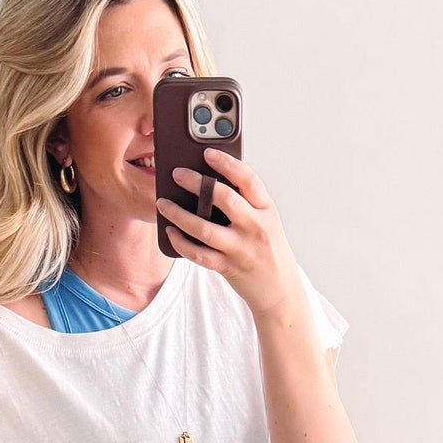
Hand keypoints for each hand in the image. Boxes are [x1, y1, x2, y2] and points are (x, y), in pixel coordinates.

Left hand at [156, 149, 303, 320]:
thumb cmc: (268, 250)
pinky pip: (199, 254)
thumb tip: (210, 181)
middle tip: (177, 173)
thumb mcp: (266, 221)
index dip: (227, 163)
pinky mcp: (229, 268)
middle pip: (224, 198)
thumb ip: (246, 203)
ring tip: (163, 204)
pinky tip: (170, 232)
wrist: (280, 290)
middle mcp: (255, 227)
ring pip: (205, 228)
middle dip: (196, 183)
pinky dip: (181, 242)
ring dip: (179, 214)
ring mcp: (241, 249)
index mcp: (266, 209)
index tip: (207, 152)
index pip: (248, 179)